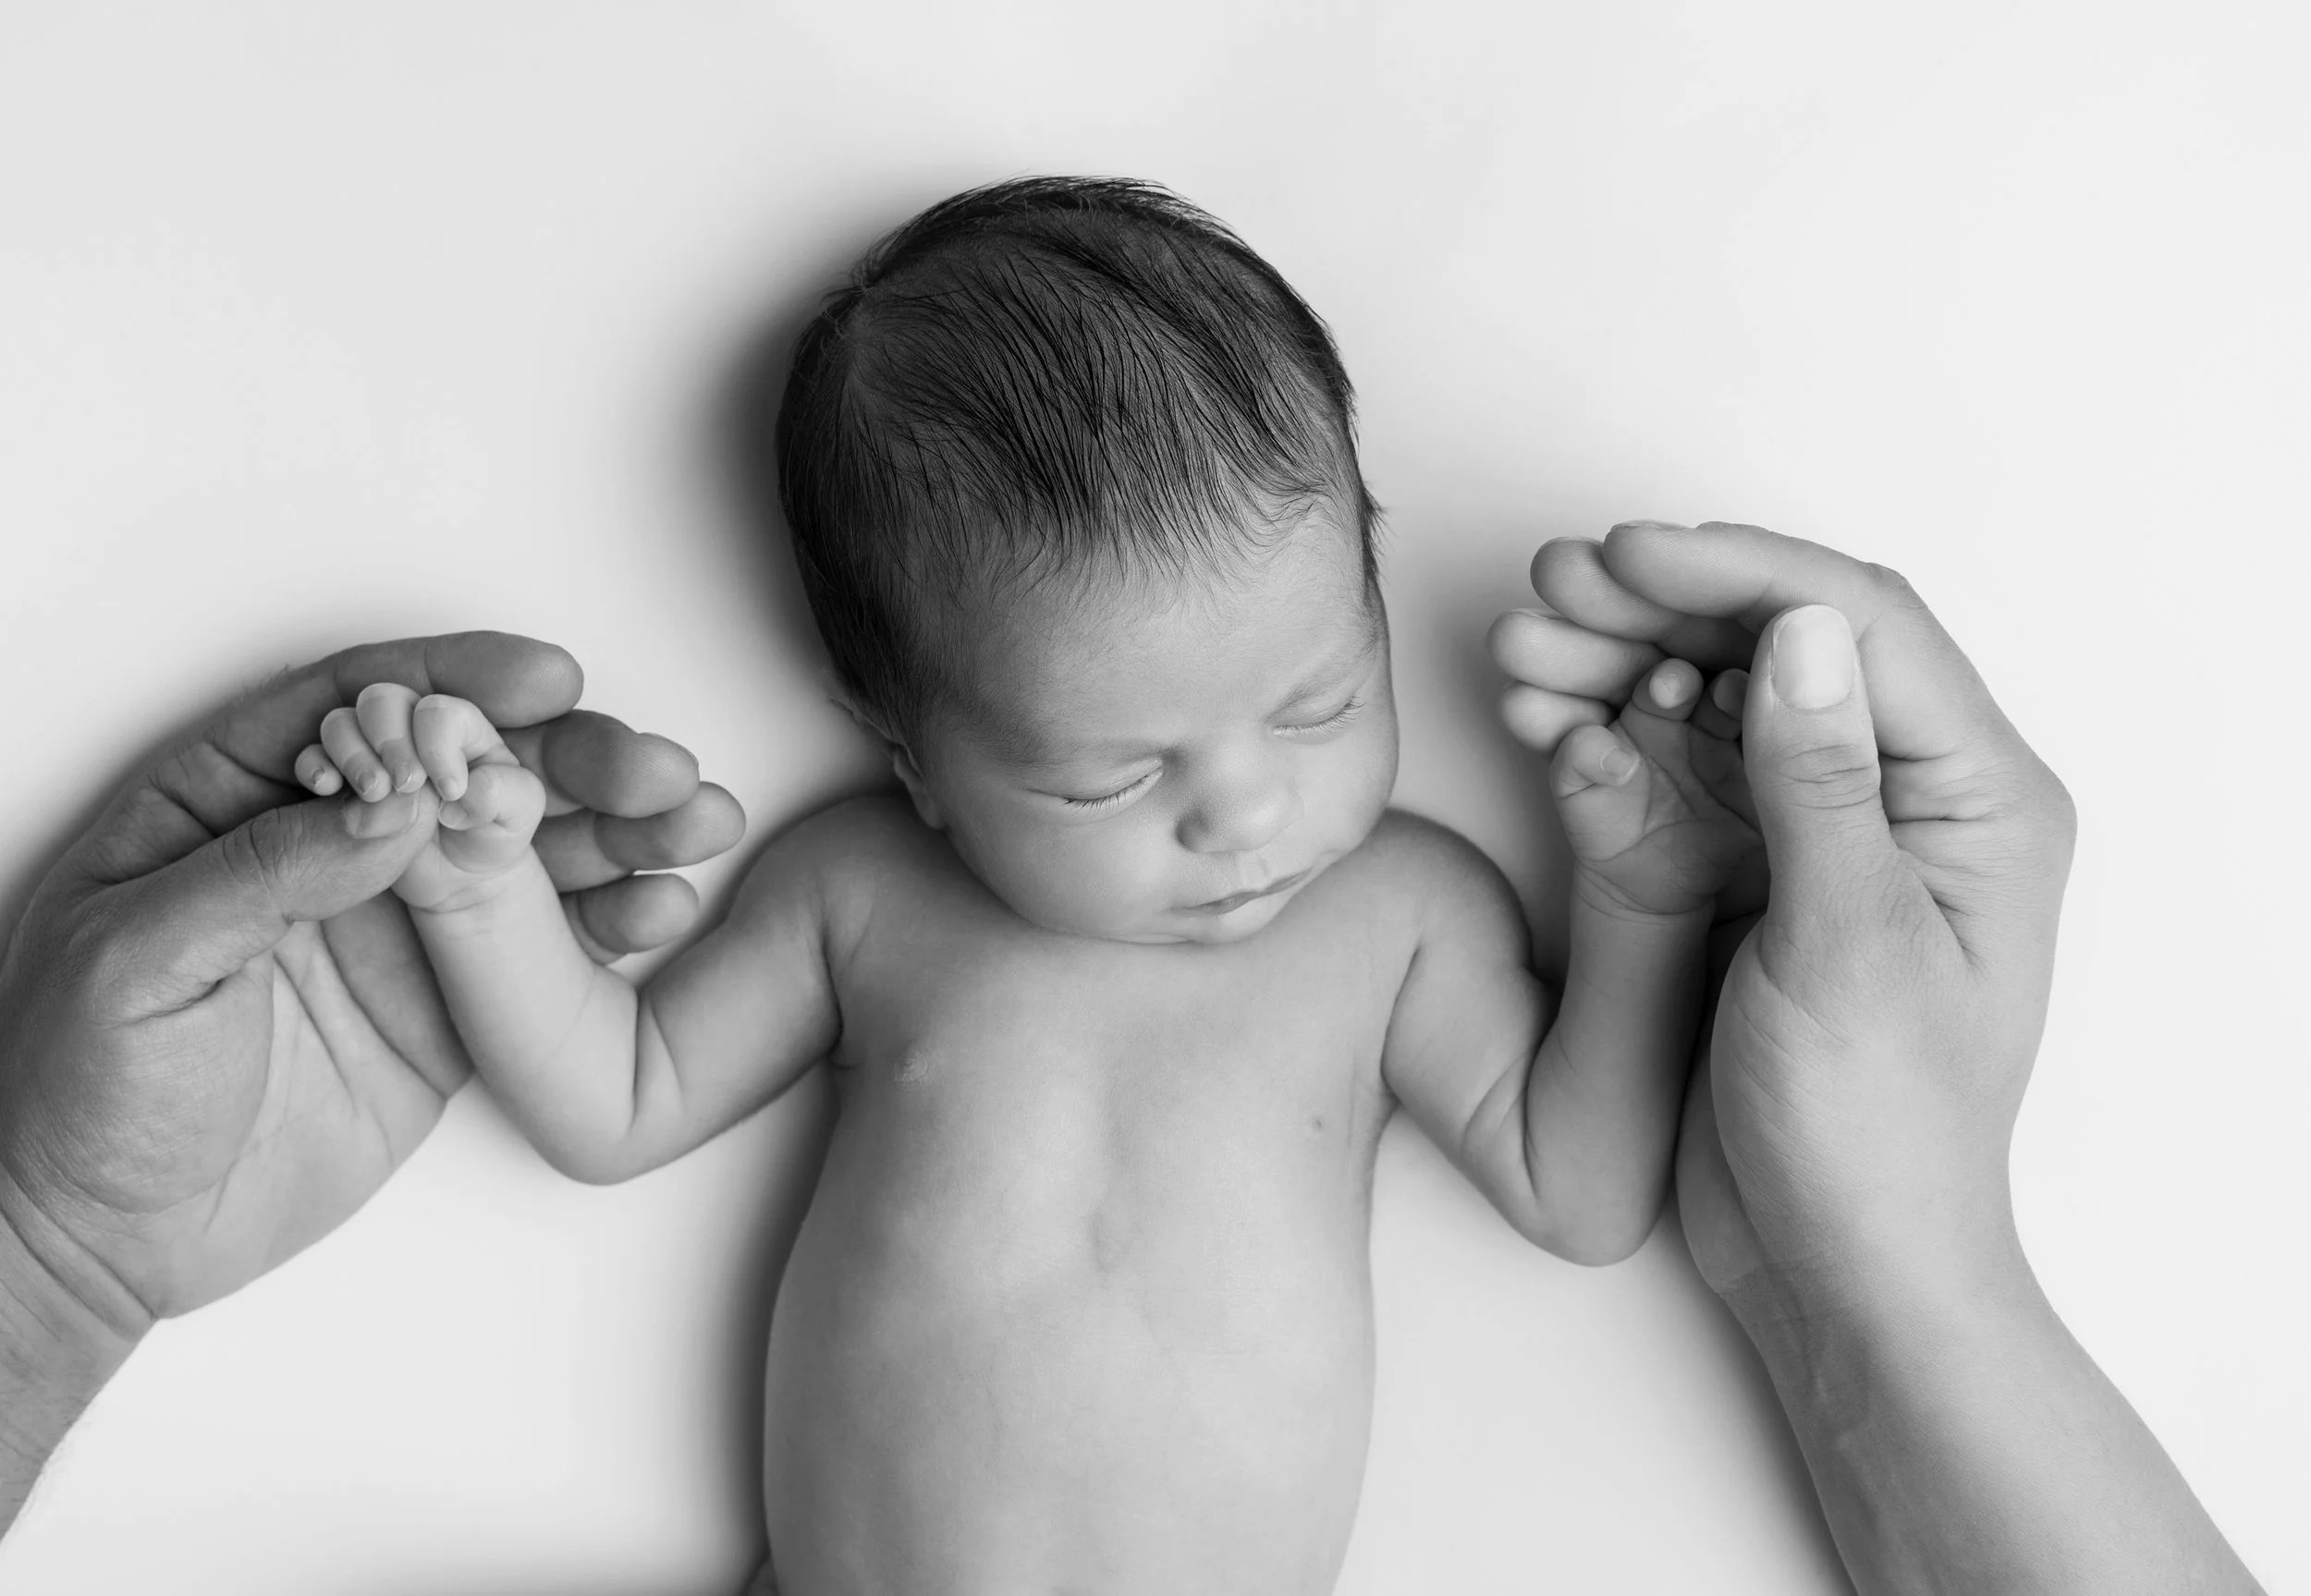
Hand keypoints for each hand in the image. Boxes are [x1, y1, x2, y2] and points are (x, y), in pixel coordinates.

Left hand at [0, 633, 744, 1347]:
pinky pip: (544, 953)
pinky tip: (660, 908)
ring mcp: (398, 925)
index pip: (359, 705)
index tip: (547, 678)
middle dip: (569, 757)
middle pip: (466, 767)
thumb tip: (394, 805)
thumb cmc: (72, 1088)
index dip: (459, 682)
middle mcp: (329, 845)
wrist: (99, 1242)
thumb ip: (264, 872)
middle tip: (648, 766)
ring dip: (613, 833)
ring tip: (692, 822)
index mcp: (233, 798)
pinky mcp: (450, 1007)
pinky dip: (609, 928)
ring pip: (524, 852)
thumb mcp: (138, 959)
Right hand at [297, 684, 546, 910]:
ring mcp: (373, 752)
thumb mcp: (518, 815)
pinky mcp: (342, 780)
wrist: (462, 875)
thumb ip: (503, 793)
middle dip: (390, 740)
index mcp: (462, 729)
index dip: (439, 747)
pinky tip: (327, 790)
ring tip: (372, 794)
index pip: (439, 713)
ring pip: (342, 721)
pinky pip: (312, 757)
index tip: (451, 792)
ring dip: (350, 752)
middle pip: (383, 701)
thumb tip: (465, 792)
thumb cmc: (492, 833)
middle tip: (405, 785)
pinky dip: (314, 768)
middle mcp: (412, 730)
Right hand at [1491, 523, 2073, 1301]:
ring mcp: (1828, 830)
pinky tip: (1547, 718)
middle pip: (1786, 648)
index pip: (1865, 632)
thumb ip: (1820, 784)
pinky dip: (1612, 737)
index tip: (1629, 553)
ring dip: (1622, 663)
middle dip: (1662, 608)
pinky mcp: (1757, 870)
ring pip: (1722, 700)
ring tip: (1524, 647)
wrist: (1837, 1265)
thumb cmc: (1877, 1136)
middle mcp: (1911, 796)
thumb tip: (1800, 631)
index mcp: (1980, 801)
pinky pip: (1683, 771)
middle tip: (1551, 590)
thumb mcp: (1848, 950)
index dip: (1742, 574)